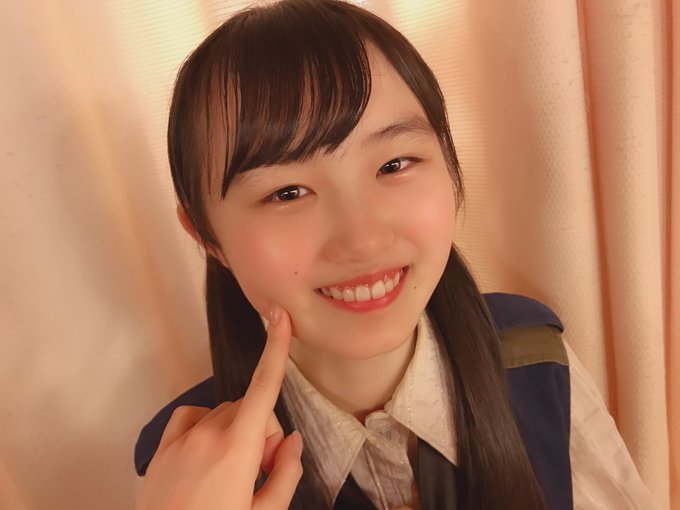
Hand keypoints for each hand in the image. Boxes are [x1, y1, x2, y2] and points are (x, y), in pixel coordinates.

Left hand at [137, 306, 302, 509]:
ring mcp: (181, 440)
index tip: (280, 316)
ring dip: (236, 431)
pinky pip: (191, 418)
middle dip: (264, 429)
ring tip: (235, 471)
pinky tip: (208, 455)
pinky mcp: (162, 450)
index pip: (264, 387)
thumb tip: (294, 442)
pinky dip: (206, 427)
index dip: (276, 349)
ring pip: (222, 413)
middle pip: (248, 407)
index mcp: (239, 447)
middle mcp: (208, 433)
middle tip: (263, 467)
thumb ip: (286, 474)